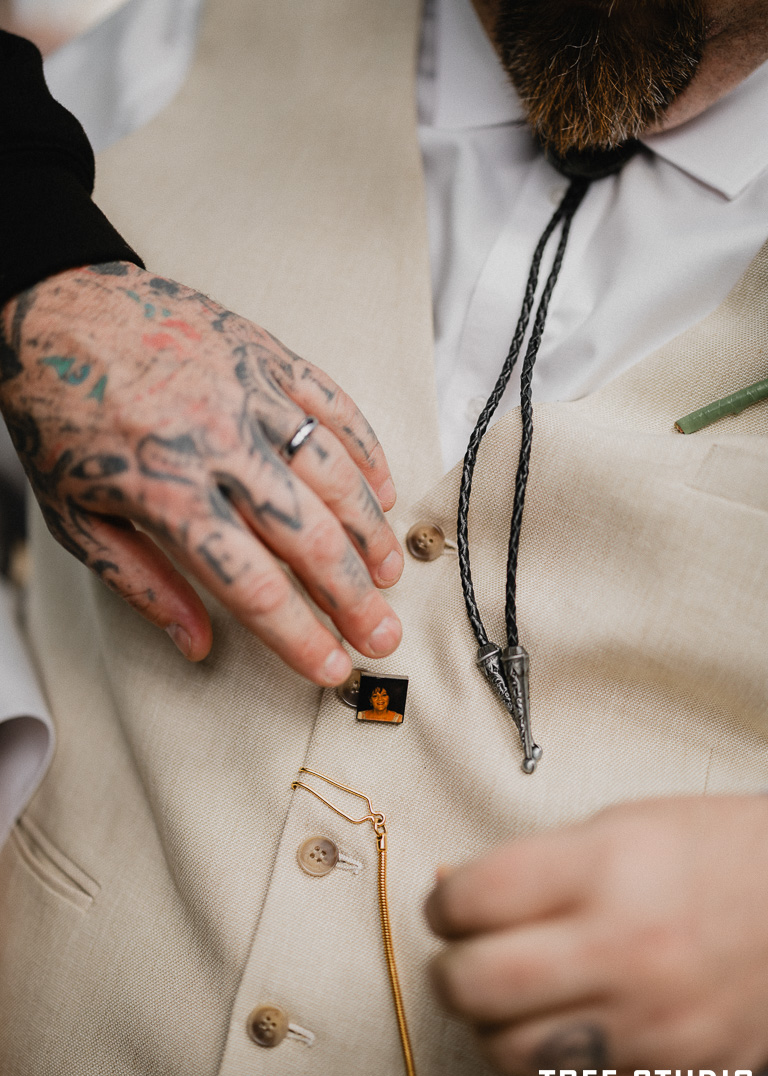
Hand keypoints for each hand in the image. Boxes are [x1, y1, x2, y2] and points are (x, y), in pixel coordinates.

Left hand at [0, 262, 402, 682]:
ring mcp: (247, 392)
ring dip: (371, 531)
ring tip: (389, 572)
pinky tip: (384, 488)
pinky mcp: (265, 353)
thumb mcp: (76, 516)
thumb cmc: (60, 419)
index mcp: (165, 490)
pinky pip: (333, 403)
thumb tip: (196, 645)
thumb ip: (141, 584)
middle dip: (354, 597)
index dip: (298, 635)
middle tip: (382, 637)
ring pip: (333, 472)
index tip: (330, 668)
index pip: (249, 582)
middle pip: (307, 535)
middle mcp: (216, 442)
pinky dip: (367, 449)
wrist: (53, 310)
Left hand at [426, 795, 767, 1075]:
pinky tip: (557, 1038)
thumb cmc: (714, 852)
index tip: (449, 906)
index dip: (444, 904)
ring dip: (491, 1027)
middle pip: (478, 984)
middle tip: (463, 958)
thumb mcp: (618, 826)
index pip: (476, 899)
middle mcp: (627, 949)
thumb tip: (452, 892)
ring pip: (511, 1054)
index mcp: (606, 870)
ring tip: (510, 1000)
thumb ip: (531, 864)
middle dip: (450, 971)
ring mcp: (654, 1025)